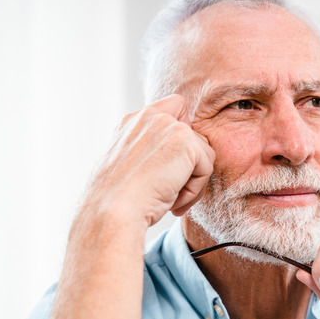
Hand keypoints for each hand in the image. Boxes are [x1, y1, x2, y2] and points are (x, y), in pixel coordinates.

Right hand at [88, 94, 214, 226]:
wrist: (113, 211)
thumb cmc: (119, 200)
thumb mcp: (131, 167)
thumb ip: (153, 151)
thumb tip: (183, 160)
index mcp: (132, 122)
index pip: (174, 107)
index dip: (183, 134)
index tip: (169, 165)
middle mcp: (150, 117)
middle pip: (195, 136)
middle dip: (190, 167)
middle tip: (172, 191)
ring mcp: (168, 125)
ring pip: (204, 154)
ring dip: (192, 182)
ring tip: (170, 199)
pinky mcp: (185, 141)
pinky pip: (207, 168)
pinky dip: (195, 191)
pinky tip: (174, 201)